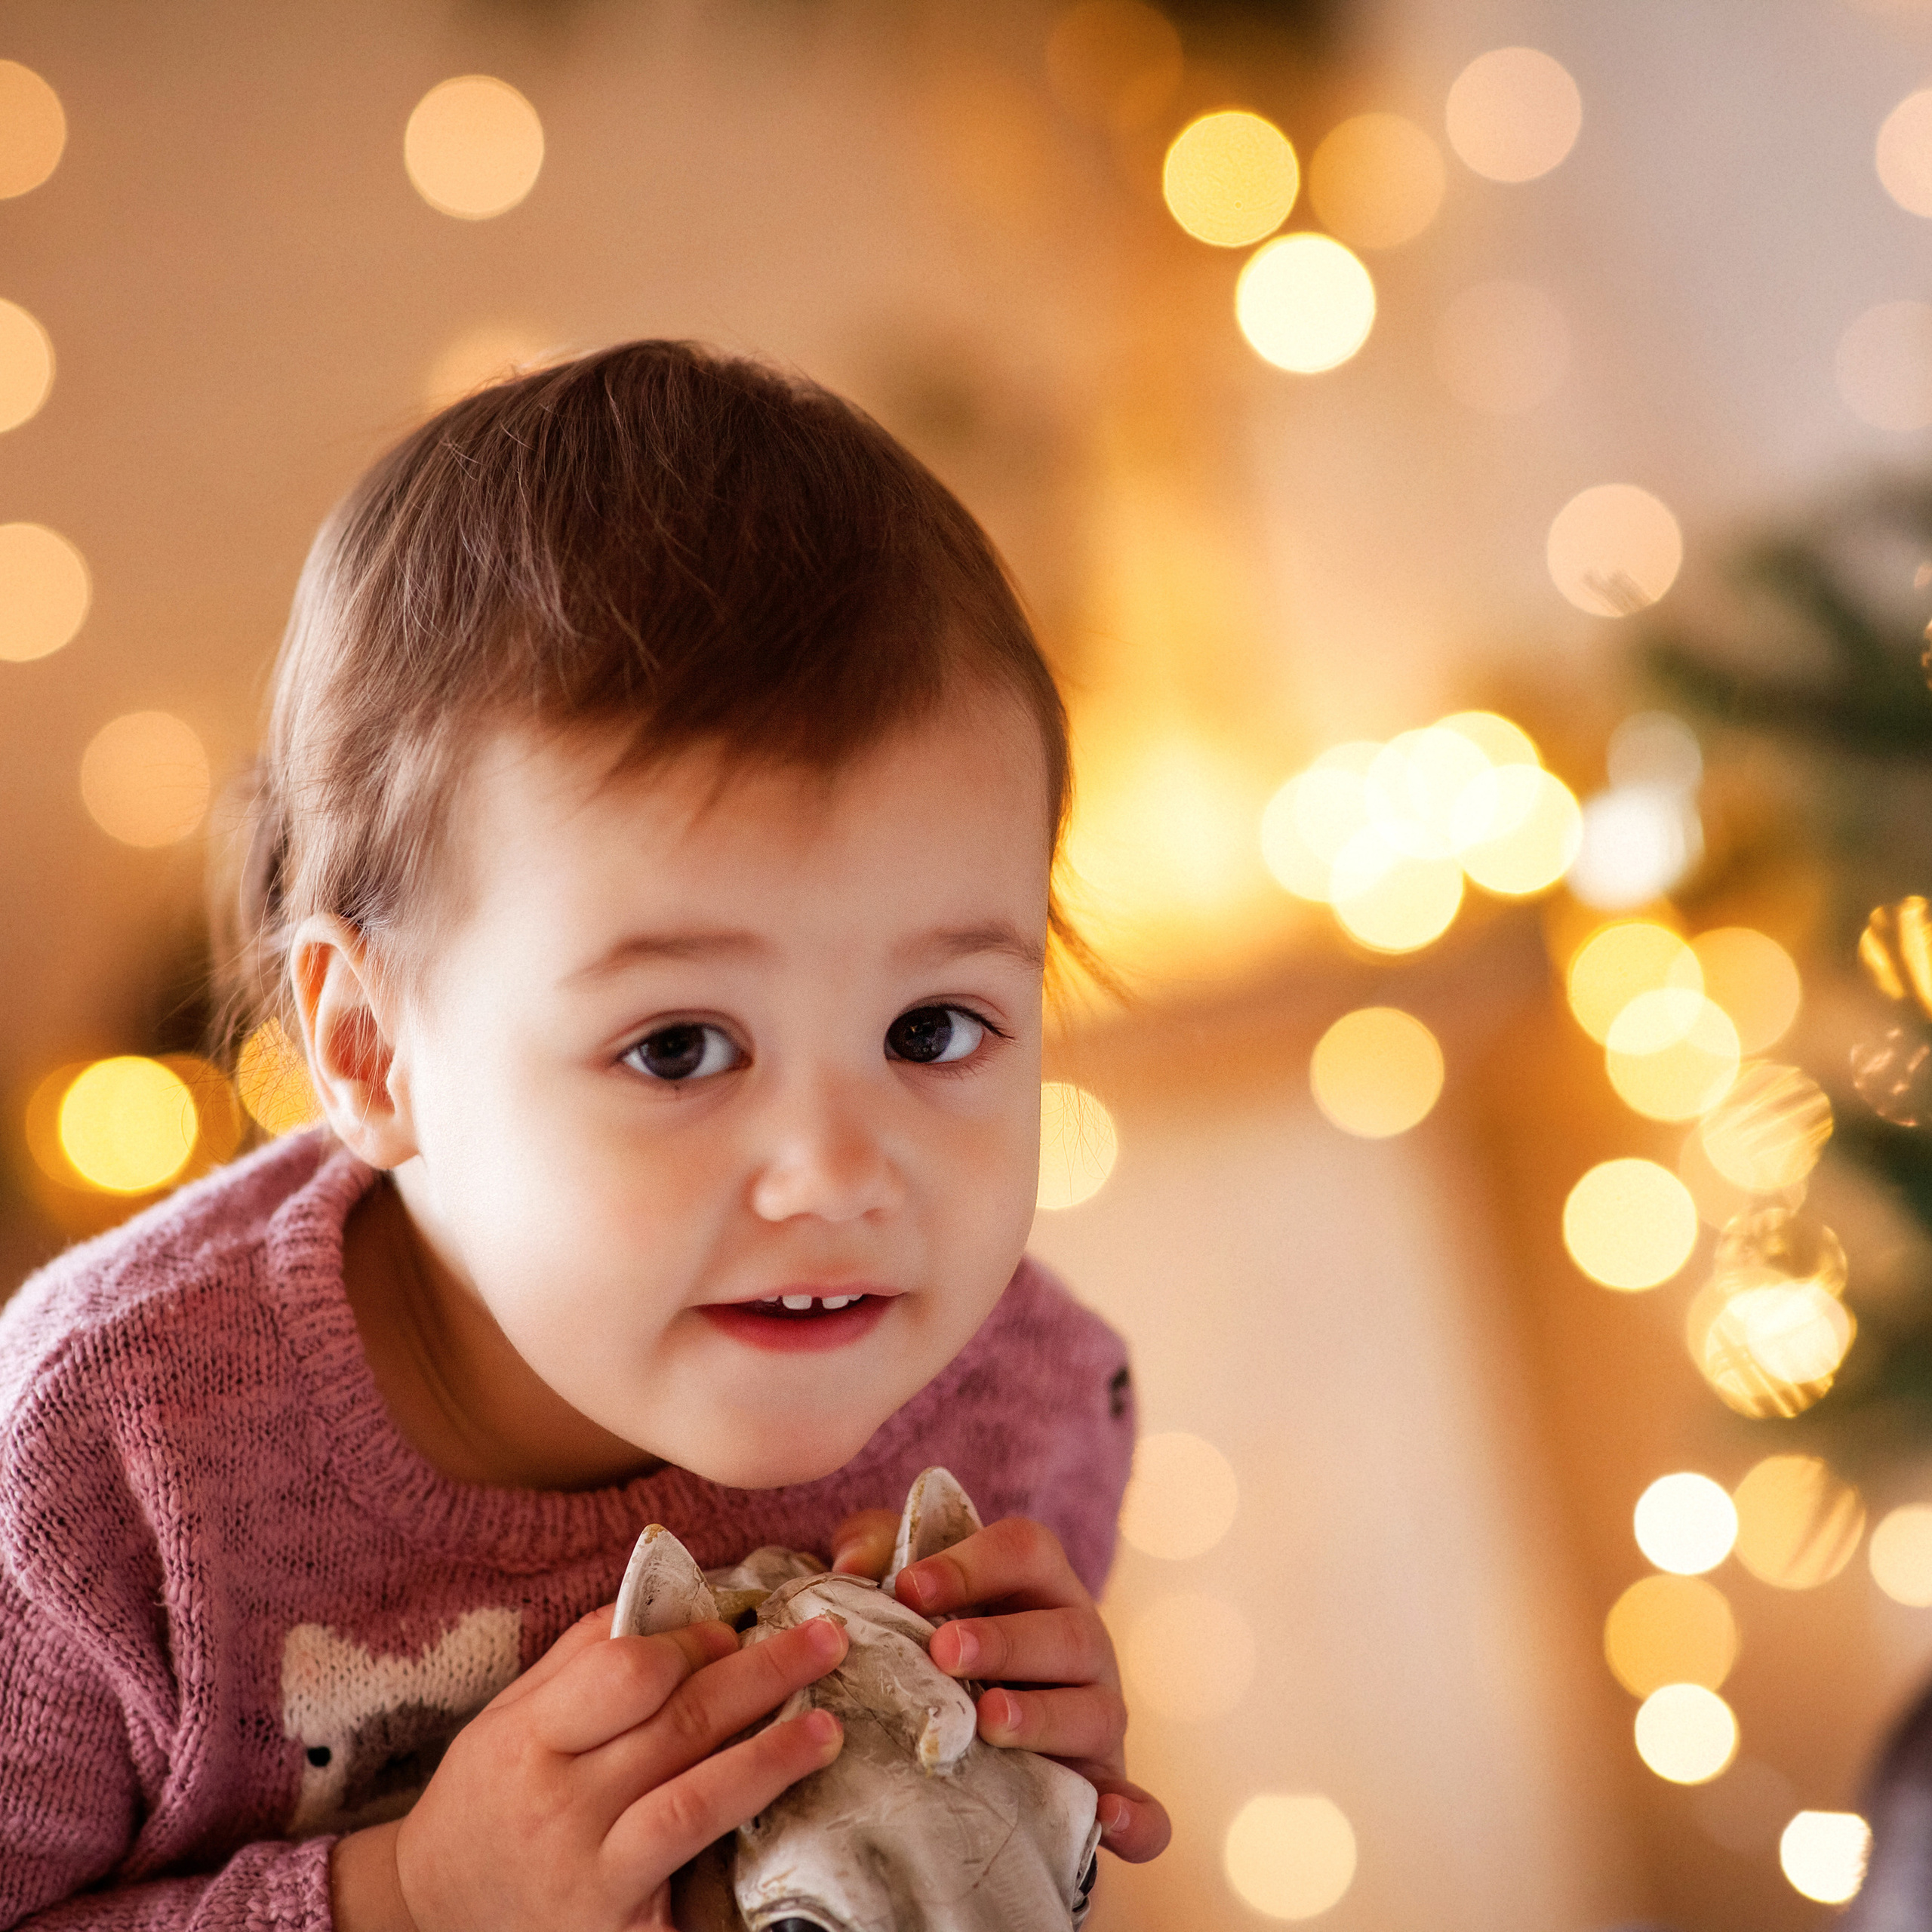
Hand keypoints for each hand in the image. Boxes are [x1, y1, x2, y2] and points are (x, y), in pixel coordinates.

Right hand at [330, 1603, 847, 1931]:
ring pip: (696, 1804)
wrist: (434, 1916)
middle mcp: (559, 1809)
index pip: (628, 1673)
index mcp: (529, 1740)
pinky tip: (796, 1831)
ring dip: (771, 1759)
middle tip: (827, 1640)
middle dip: (763, 1676)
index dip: (693, 1643)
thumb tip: (674, 1604)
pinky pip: (693, 1891)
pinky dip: (744, 1858)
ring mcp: (591, 1878)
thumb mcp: (510, 1716)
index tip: (735, 1628)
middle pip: (679, 1726)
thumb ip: (583, 1657)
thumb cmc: (487, 1798)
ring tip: (828, 1729)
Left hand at [831, 1510, 1170, 1863]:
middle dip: (1005, 1640)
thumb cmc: (935, 1641)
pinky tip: (1108, 1815)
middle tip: (943, 1652)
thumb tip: (851, 1568)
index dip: (970, 1563)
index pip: (1025, 1551)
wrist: (966, 1737)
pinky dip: (1136, 1816)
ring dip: (1045, 1717)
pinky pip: (1143, 1809)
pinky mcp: (1106, 1790)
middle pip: (1064, 1631)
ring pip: (1096, 1712)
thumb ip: (875, 1551)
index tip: (906, 1589)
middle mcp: (1081, 1645)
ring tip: (989, 1721)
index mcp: (1039, 1585)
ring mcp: (1098, 1717)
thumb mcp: (906, 1590)